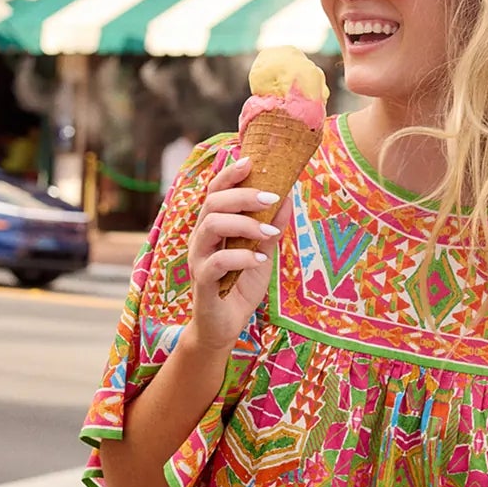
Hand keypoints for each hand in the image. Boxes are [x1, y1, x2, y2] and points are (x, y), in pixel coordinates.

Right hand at [184, 153, 292, 346]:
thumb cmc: (240, 285)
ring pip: (210, 226)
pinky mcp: (202, 281)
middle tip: (272, 197)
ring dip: (244, 224)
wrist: (225, 325)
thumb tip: (288, 197)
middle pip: (211, 203)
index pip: (215, 193)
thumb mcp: (262, 252)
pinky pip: (216, 262)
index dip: (230, 175)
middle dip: (243, 196)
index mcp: (213, 227)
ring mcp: (198, 258)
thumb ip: (271, 227)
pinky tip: (260, 260)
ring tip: (270, 232)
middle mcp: (201, 238)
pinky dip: (241, 257)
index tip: (252, 161)